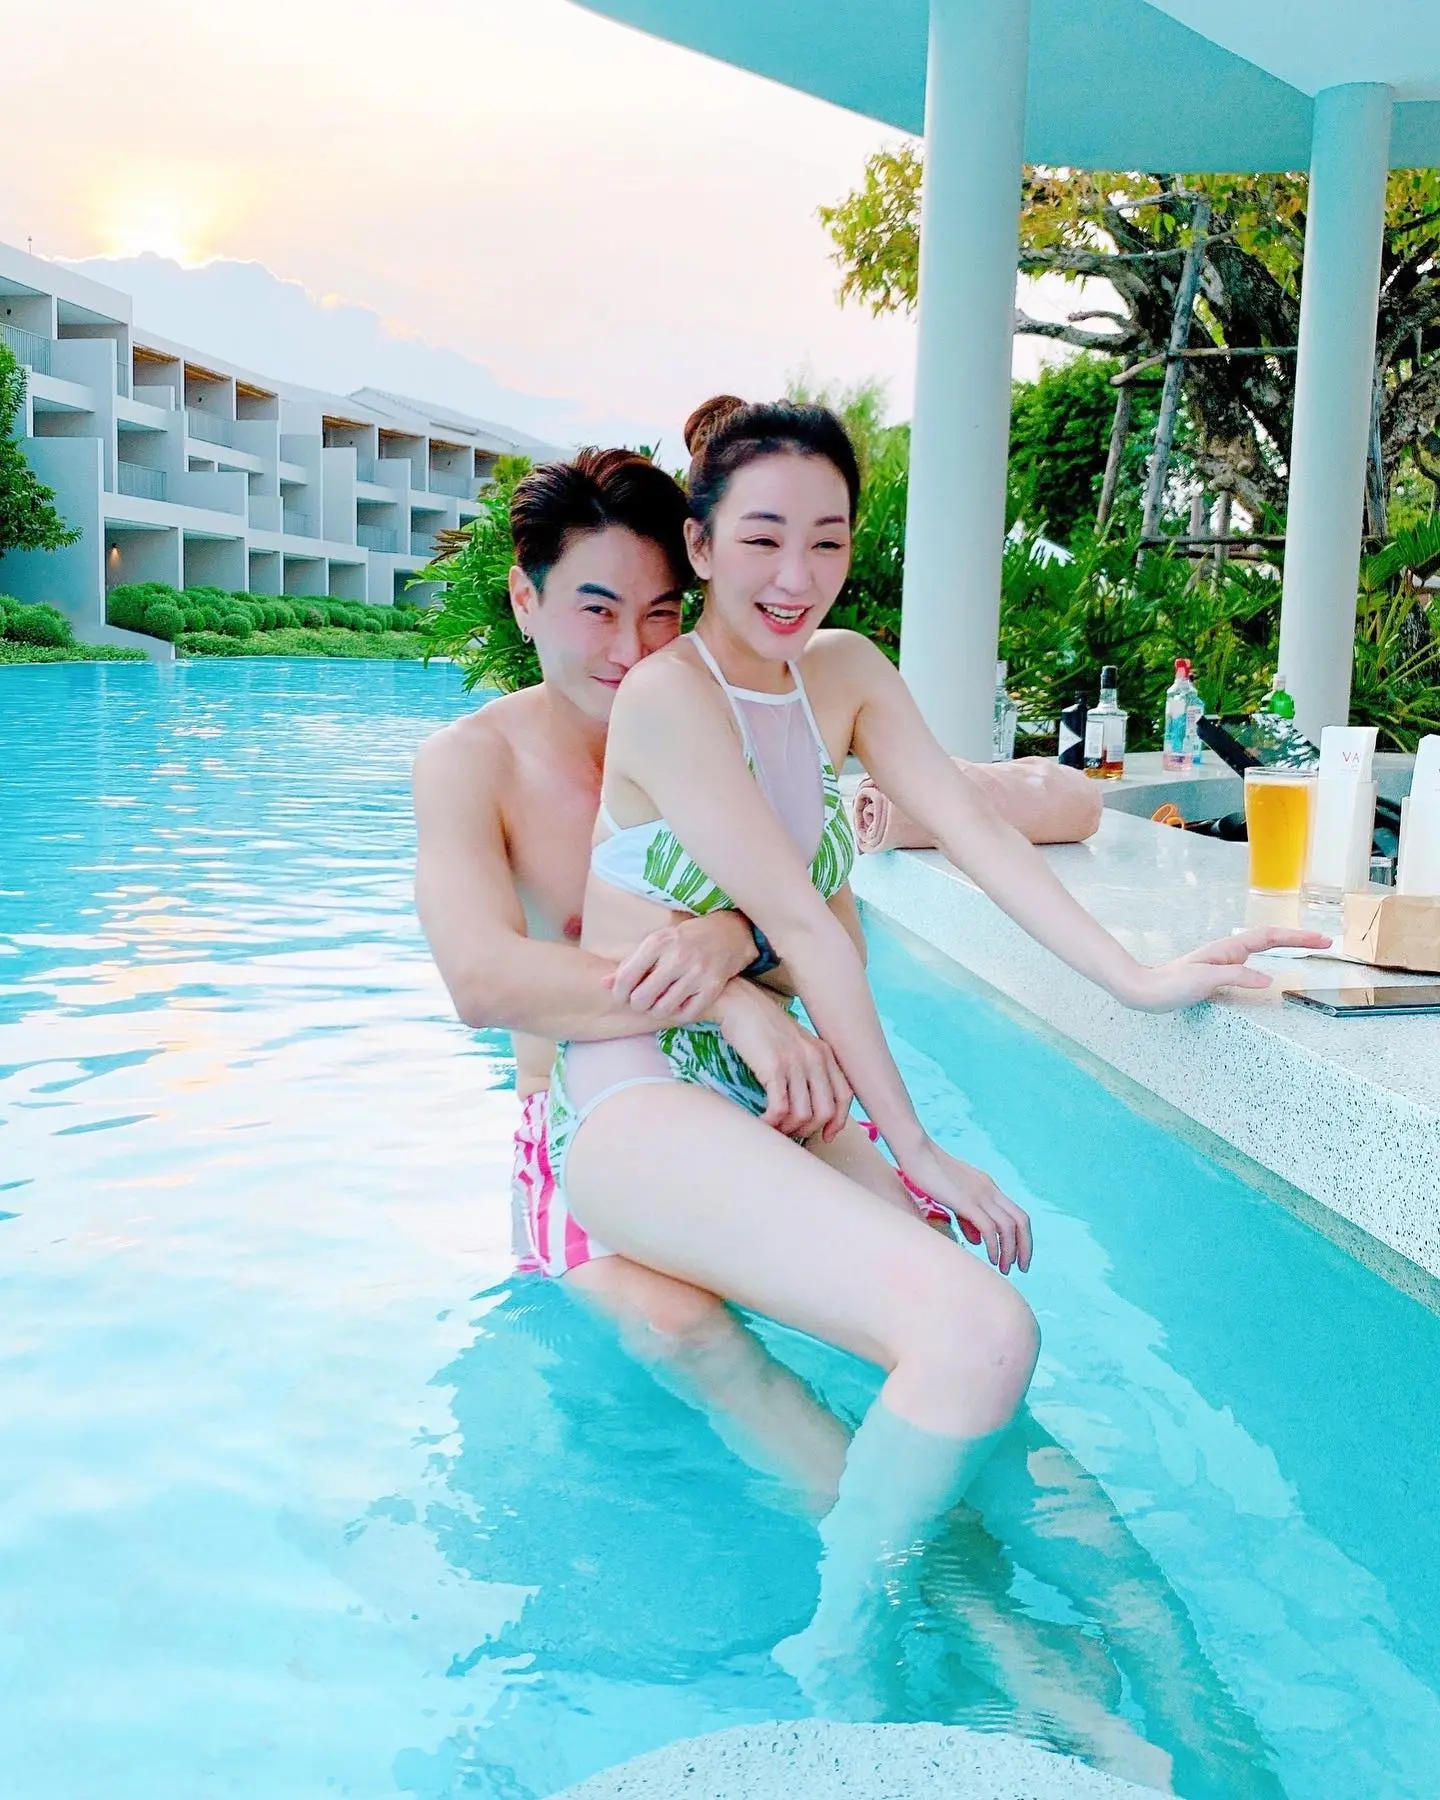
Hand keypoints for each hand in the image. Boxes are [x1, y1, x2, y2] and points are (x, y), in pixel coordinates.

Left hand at [608, 912, 754, 1022]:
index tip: (622, 996)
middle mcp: (677, 956)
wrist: (729, 933)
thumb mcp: (656, 942)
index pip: (626, 978)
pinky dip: (678, 1013)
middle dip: (638, 1005)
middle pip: (642, 999)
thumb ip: (630, 963)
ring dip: (657, 1011)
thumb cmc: (685, 939)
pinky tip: (678, 1004)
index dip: (619, 994)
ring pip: (663, 1009)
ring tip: (659, 1003)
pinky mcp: (713, 986)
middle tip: (642, 1001)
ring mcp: (697, 972)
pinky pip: (686, 1014)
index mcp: (658, 942)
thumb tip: (603, 983)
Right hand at [713, 981, 853, 1141]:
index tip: (825, 1135)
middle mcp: (816, 1058)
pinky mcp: (774, 1067)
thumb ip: (808, 1066)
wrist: (739, 1003)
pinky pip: (780, 1109)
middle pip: (825, 1111)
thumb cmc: (763, 1027)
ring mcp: (796, 1062)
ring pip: (803, 1115)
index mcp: (825, 1053)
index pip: (844, 1096)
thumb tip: (807, 1103)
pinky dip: (771, 1123)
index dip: (837, 1122)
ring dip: (787, 1129)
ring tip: (773, 1128)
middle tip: (789, 1133)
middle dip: (808, 1130)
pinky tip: (761, 1122)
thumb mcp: (795, 1043)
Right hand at [902, 1139, 1031, 1274]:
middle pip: (1021, 1221)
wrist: (916, 1151)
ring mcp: (980, 1195)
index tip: (1018, 1257)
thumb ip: (968, 1218)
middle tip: (1021, 1268)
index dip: (1022, 1238)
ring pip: (1008, 1227)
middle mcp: (990, 1190)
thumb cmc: (928, 1173)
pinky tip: (989, 1258)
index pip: (1017, 1214)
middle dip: (1025, 1247)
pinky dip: (994, 1246)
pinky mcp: (967, 1201)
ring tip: (1004, 1268)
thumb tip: (979, 1241)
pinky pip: (989, 1227)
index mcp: (989, 1187)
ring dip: (1010, 1251)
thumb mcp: (954, 1196)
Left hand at [1123, 924, 1332, 1011]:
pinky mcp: (1219, 973)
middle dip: (1298, 939)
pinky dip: (1269, 959)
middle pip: (1270, 939)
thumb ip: (1236, 976)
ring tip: (1308, 947)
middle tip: (1325, 942)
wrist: (1147, 990)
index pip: (1270, 937)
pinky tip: (1272, 967)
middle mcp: (1229, 952)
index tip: (1321, 939)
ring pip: (1262, 948)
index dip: (1297, 938)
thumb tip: (1267, 979)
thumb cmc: (1172, 984)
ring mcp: (1225, 962)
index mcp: (1229, 949)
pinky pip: (1252, 962)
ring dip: (1286, 945)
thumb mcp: (1205, 979)